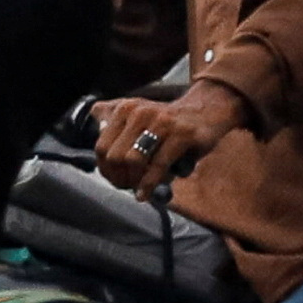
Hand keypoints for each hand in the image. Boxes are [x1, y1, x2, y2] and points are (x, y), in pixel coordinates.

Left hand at [88, 81, 245, 191]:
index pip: (102, 146)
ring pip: (133, 160)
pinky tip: (146, 193)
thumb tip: (93, 115)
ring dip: (134, 181)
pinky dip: (149, 184)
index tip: (115, 179)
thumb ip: (115, 116)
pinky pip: (158, 165)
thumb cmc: (171, 121)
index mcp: (126, 109)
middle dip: (119, 177)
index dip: (106, 169)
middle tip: (128, 186)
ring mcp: (161, 122)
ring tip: (138, 188)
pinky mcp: (182, 134)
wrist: (209, 109)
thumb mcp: (141, 113)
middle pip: (115, 156)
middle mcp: (140, 112)